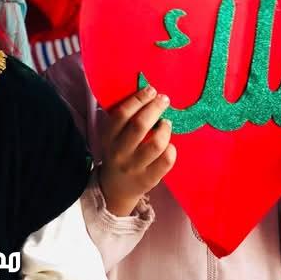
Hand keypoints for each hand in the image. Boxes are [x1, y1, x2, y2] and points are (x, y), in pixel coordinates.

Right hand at [98, 84, 175, 215]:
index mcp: (108, 137)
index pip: (121, 114)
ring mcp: (134, 167)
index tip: (151, 90)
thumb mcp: (114, 136)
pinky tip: (169, 145)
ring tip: (166, 123)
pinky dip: (172, 149)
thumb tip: (149, 93)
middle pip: (140, 125)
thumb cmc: (120, 152)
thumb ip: (125, 119)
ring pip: (156, 144)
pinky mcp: (149, 179)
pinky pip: (166, 160)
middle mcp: (119, 152)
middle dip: (155, 108)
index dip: (138, 99)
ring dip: (165, 129)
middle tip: (164, 100)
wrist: (115, 189)